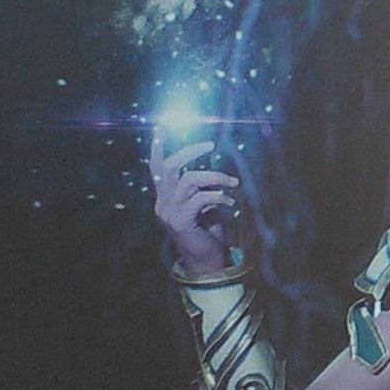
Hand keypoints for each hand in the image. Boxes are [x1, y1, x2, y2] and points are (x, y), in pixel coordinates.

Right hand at [151, 141, 246, 278]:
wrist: (208, 263)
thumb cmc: (209, 233)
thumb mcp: (204, 205)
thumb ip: (201, 187)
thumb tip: (210, 166)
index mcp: (165, 198)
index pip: (157, 167)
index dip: (158, 147)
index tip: (162, 126)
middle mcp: (162, 204)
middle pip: (170, 167)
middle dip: (190, 152)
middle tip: (210, 145)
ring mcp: (169, 213)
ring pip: (189, 179)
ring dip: (215, 177)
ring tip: (233, 182)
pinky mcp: (181, 223)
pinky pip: (201, 198)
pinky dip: (219, 196)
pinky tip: (231, 204)